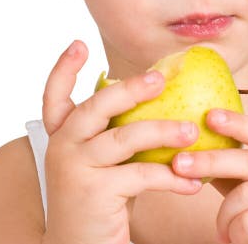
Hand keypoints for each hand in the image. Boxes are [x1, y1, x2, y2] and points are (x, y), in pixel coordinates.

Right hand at [40, 40, 202, 243]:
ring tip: (192, 131)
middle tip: (160, 79)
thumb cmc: (100, 204)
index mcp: (61, 137)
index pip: (54, 96)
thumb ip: (115, 136)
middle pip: (95, 106)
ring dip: (163, 131)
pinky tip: (192, 183)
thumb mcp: (102, 165)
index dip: (64, 68)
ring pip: (125, 137)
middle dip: (129, 89)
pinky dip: (171, 177)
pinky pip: (141, 175)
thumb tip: (161, 102)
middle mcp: (61, 148)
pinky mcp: (94, 192)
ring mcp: (75, 169)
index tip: (79, 44)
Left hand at [171, 108, 247, 243]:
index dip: (237, 123)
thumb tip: (196, 148)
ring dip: (225, 216)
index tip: (210, 115)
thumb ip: (238, 169)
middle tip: (179, 163)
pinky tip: (238, 240)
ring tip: (224, 230)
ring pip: (245, 195)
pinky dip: (235, 233)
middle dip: (210, 161)